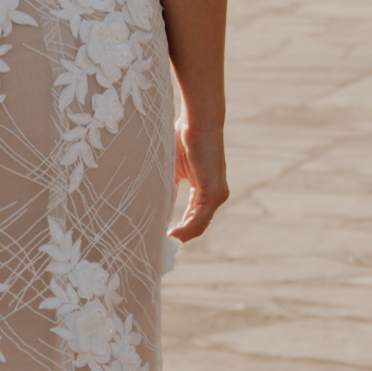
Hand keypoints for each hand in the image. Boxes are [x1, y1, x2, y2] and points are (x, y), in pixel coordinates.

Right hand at [169, 104, 226, 250]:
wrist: (197, 121)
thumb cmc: (183, 137)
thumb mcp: (172, 169)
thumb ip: (168, 188)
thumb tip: (154, 205)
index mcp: (206, 190)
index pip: (194, 217)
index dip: (179, 230)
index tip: (161, 239)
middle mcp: (215, 196)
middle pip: (197, 226)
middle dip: (179, 238)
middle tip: (159, 249)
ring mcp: (217, 195)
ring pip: (198, 225)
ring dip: (181, 237)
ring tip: (162, 245)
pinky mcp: (214, 192)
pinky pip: (199, 218)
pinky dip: (185, 229)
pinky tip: (171, 235)